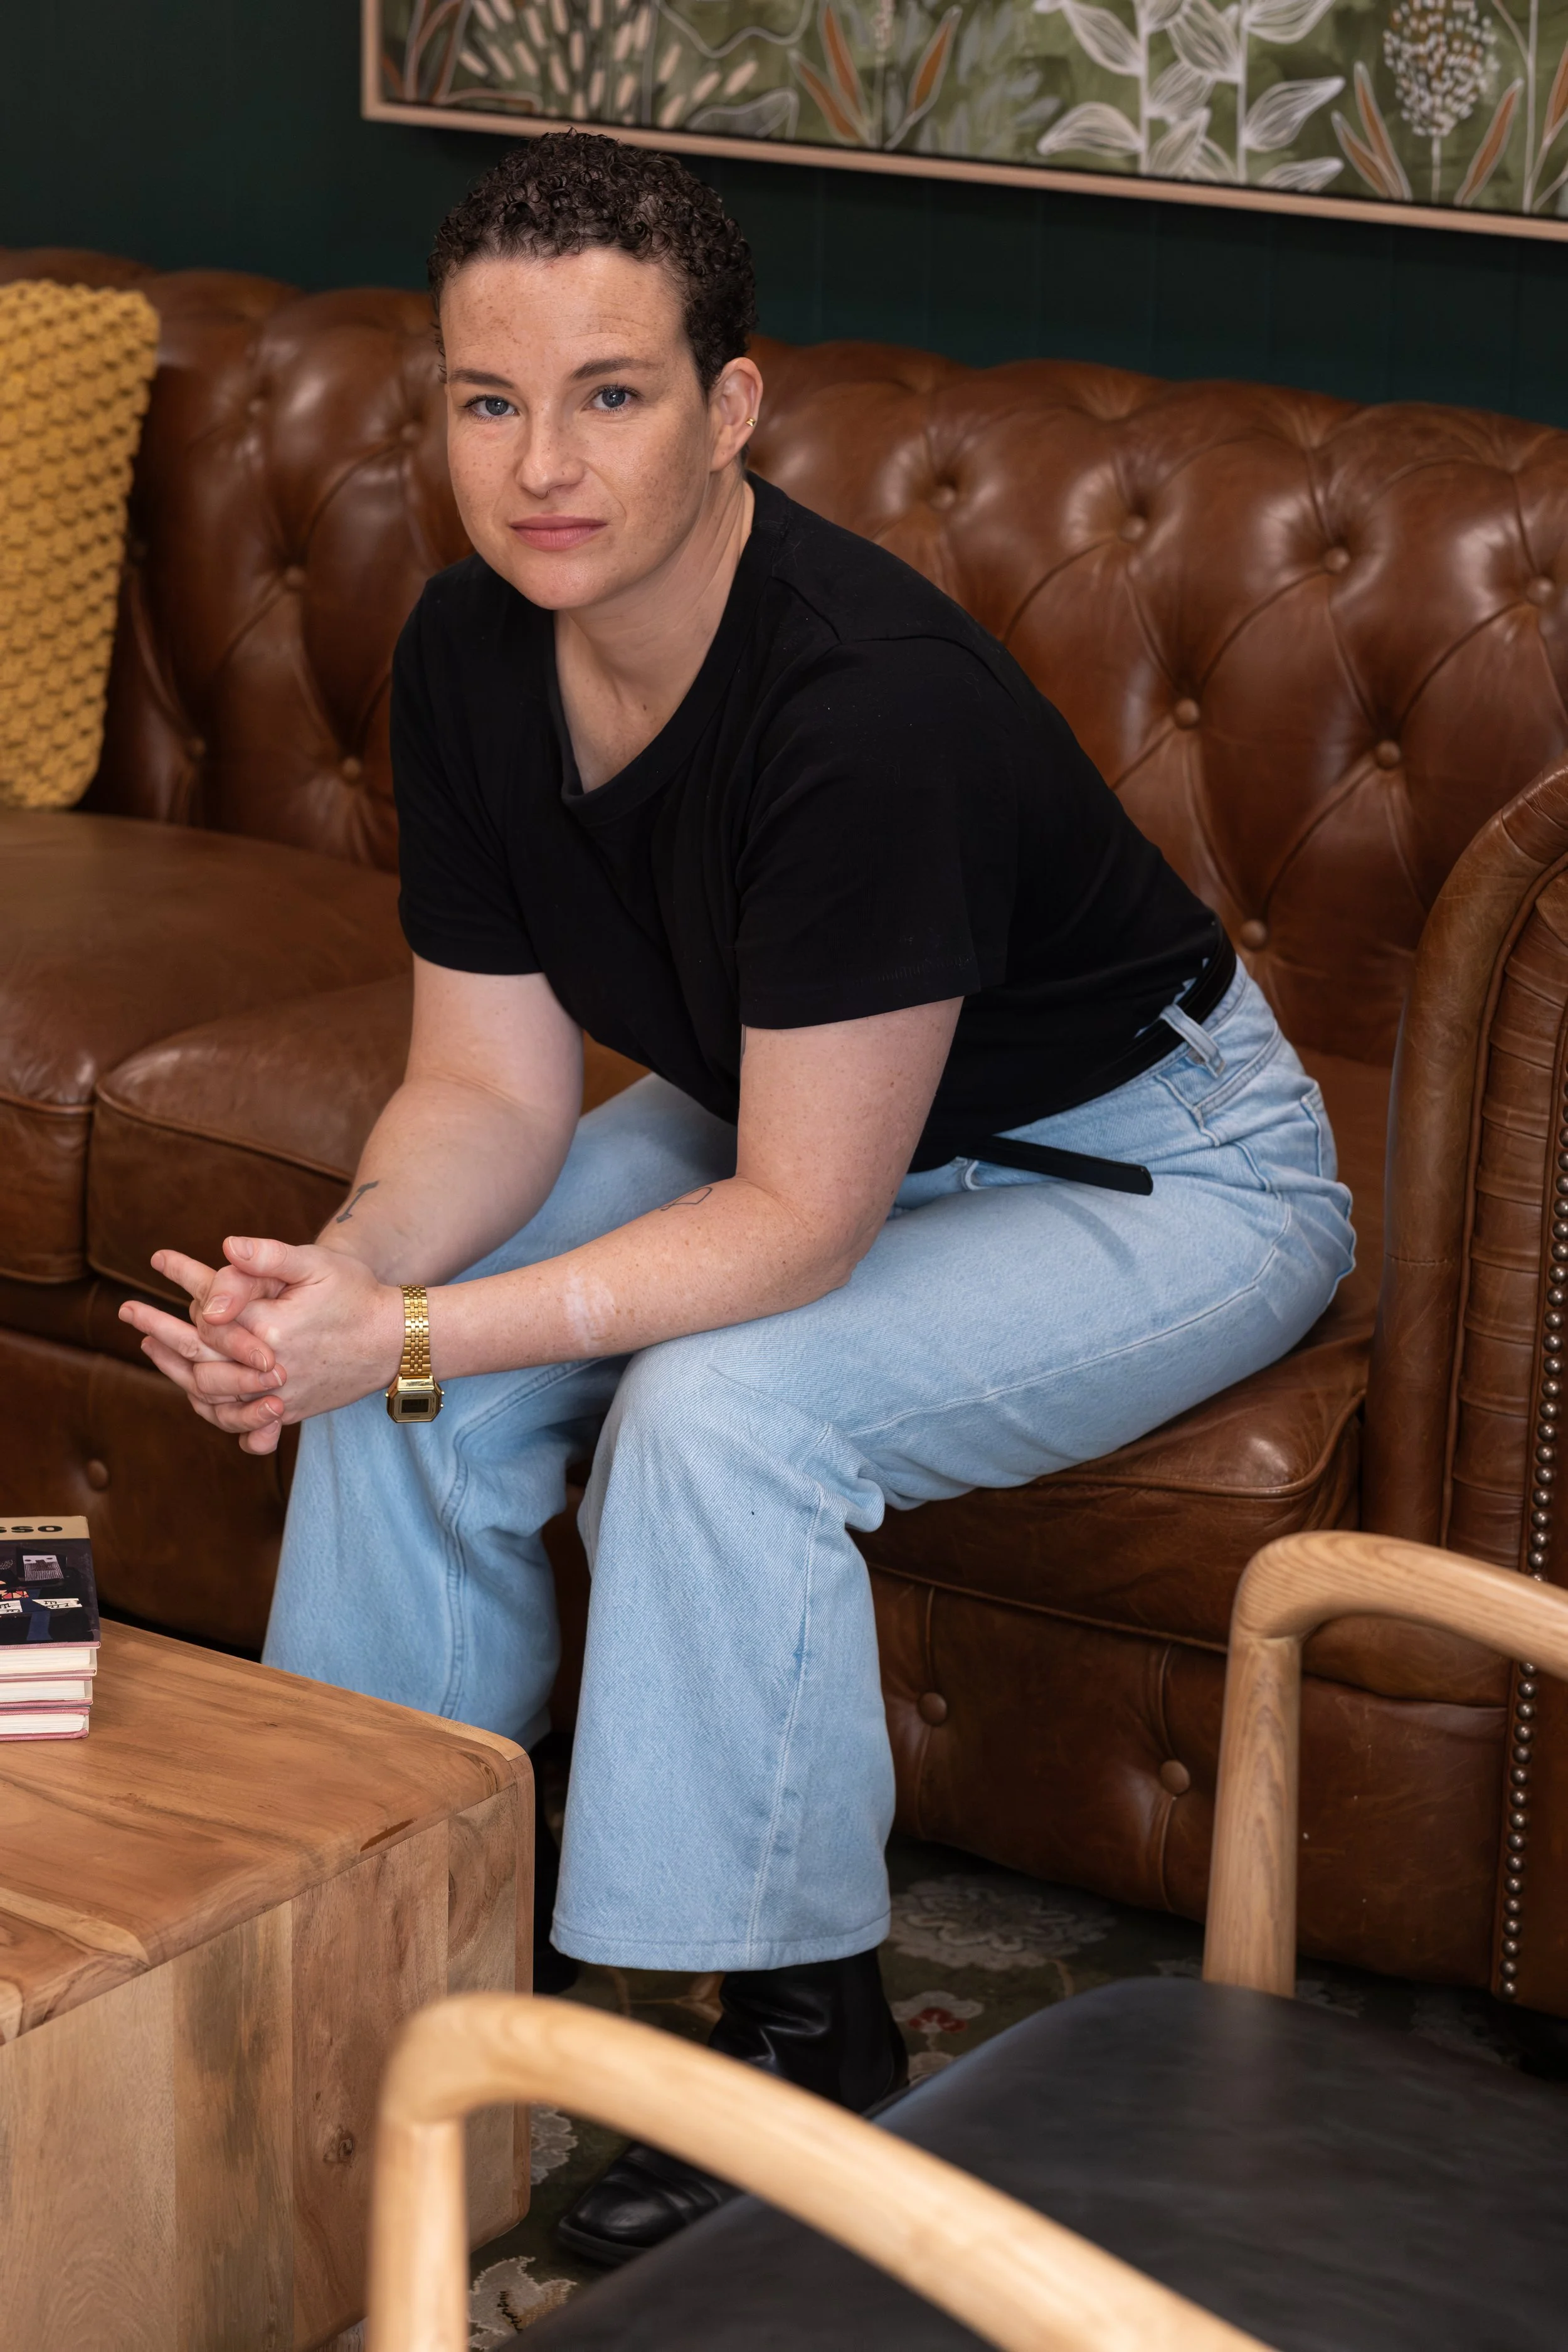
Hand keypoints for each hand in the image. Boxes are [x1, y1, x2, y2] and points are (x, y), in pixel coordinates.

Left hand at [124, 1239, 405, 1454]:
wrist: (397, 1343)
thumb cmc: (359, 1296)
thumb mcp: (318, 1265)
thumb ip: (269, 1257)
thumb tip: (226, 1246)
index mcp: (269, 1329)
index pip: (210, 1307)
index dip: (182, 1279)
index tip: (157, 1260)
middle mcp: (266, 1369)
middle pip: (197, 1354)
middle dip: (158, 1329)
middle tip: (127, 1311)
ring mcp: (276, 1394)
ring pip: (208, 1391)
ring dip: (173, 1367)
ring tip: (150, 1346)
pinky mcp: (287, 1410)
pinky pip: (235, 1418)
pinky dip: (207, 1404)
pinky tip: (191, 1388)